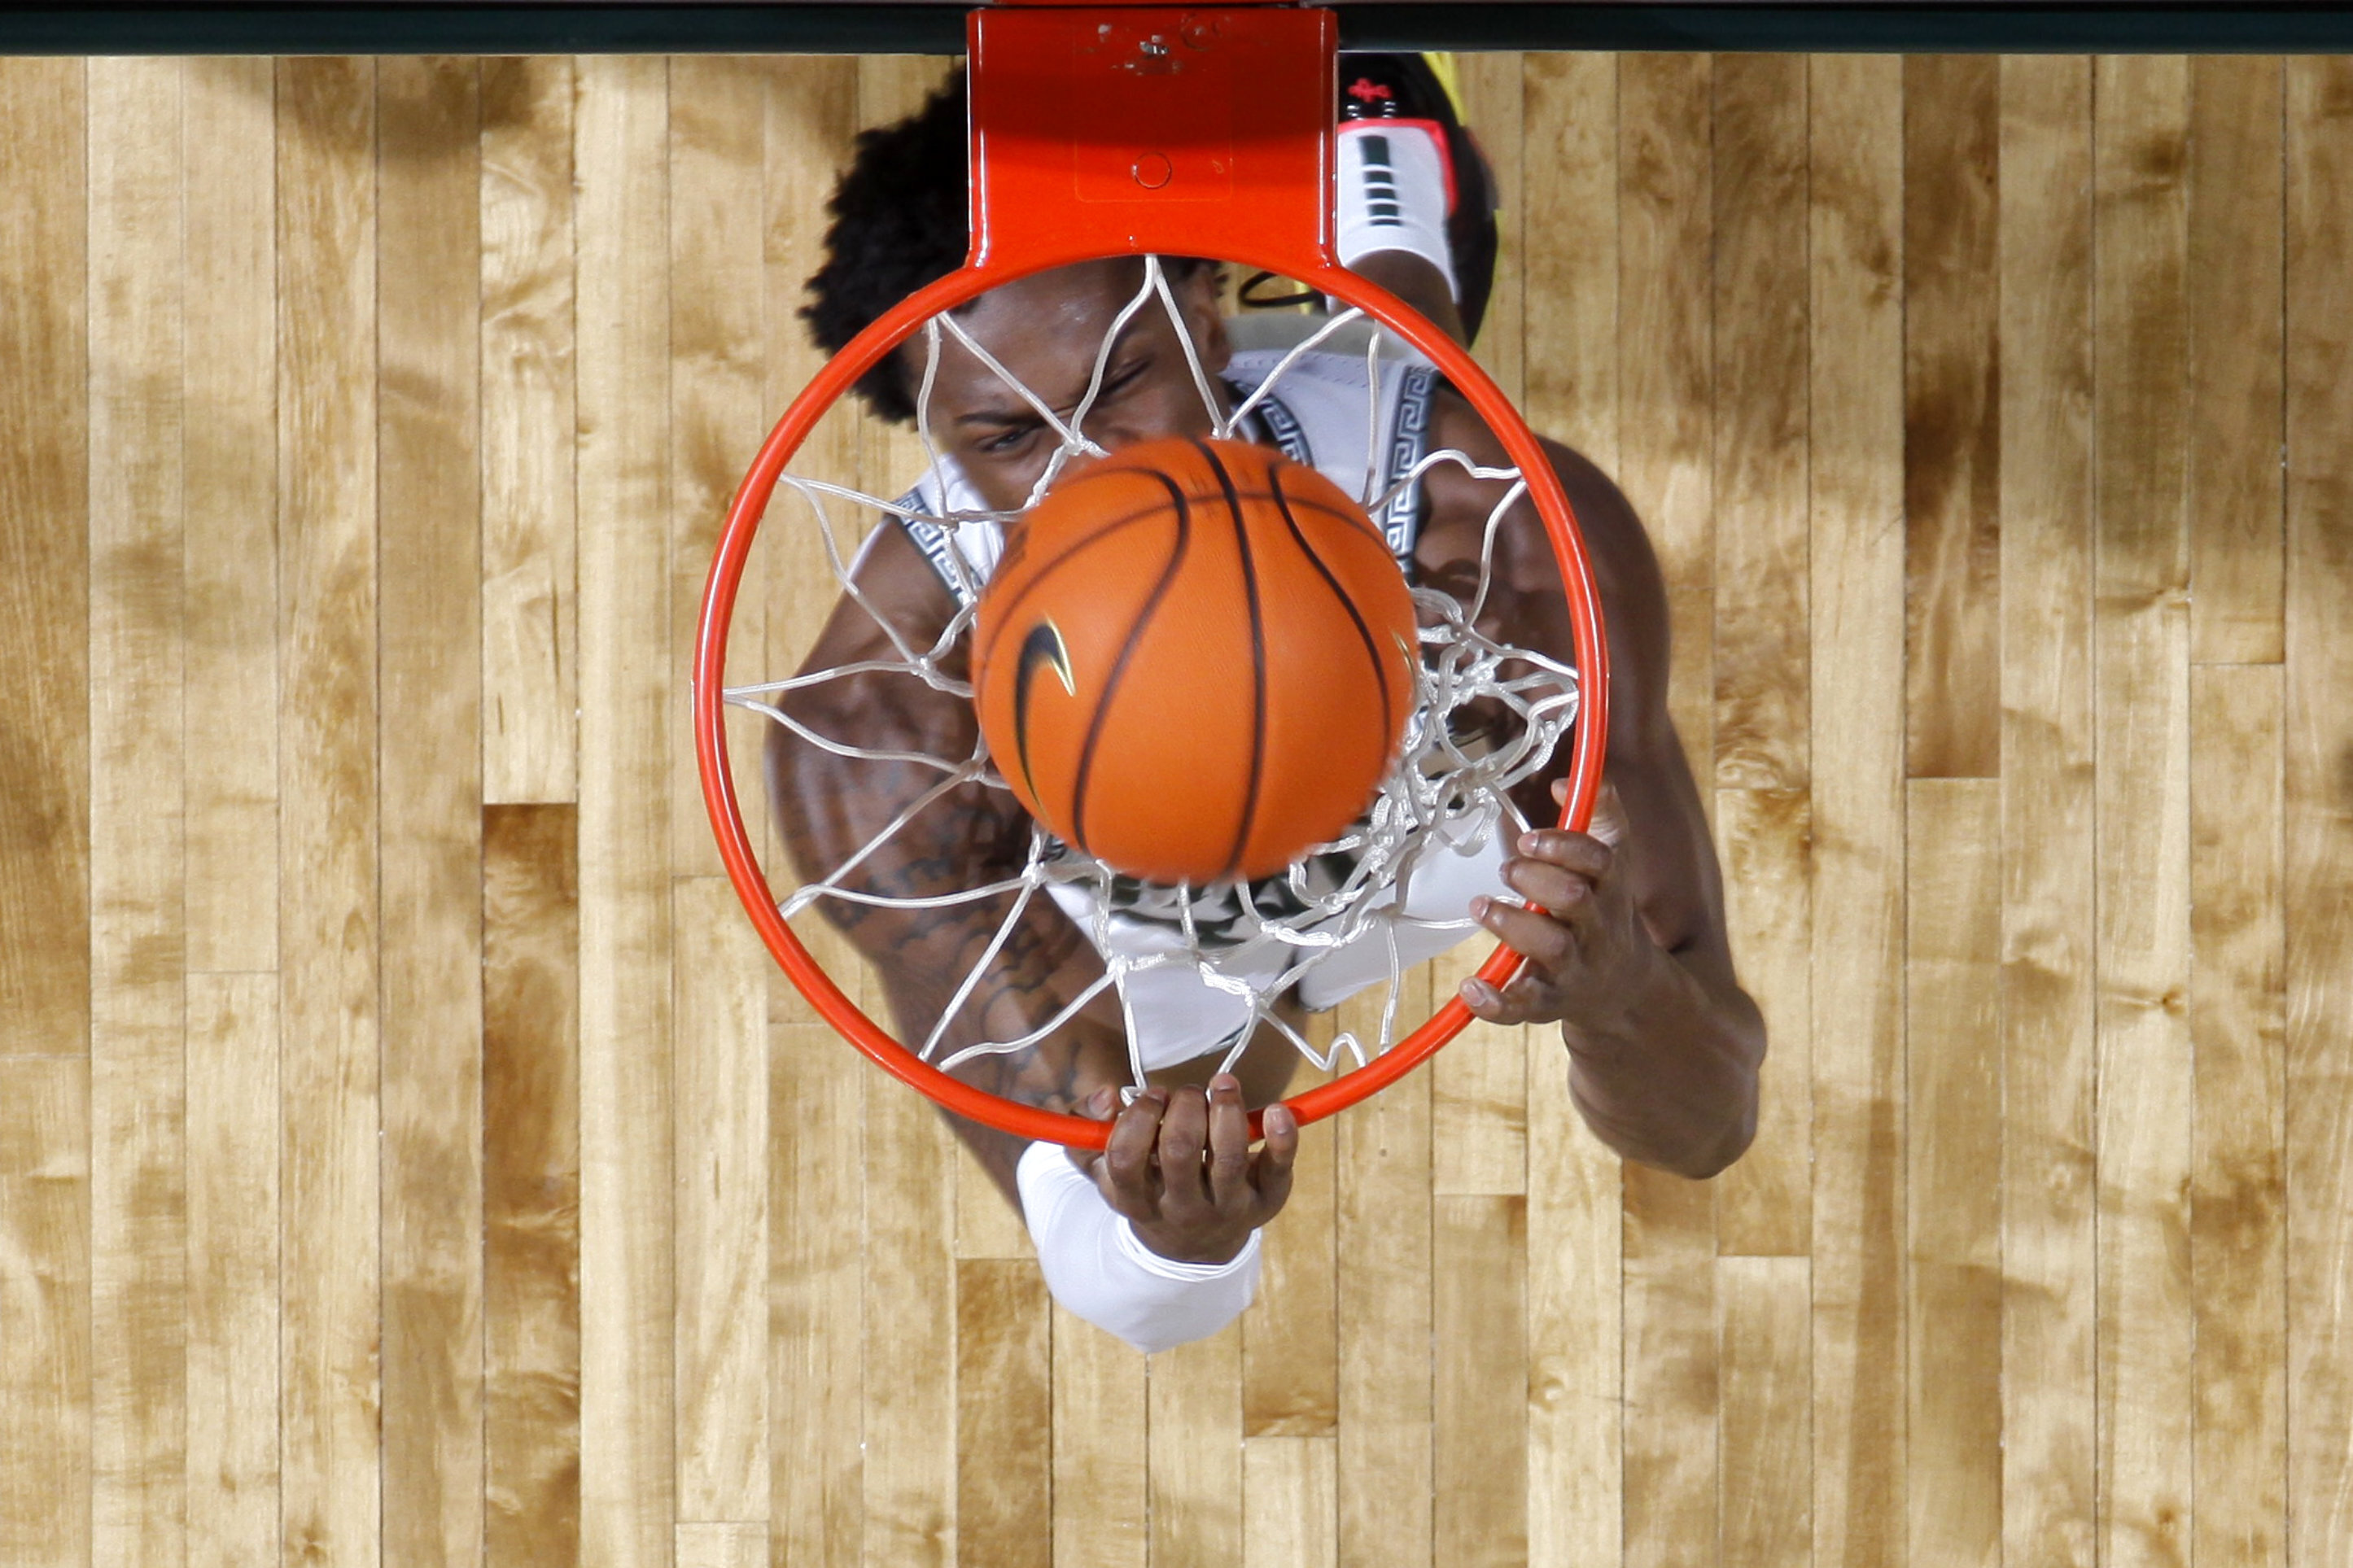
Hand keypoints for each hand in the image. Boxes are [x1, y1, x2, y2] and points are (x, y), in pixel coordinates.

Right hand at [1069, 1074, 1298, 1264]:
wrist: (1195, 1246)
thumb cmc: (1147, 1186)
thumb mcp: (1105, 1168)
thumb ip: (1085, 1128)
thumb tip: (1107, 1094)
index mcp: (1136, 1201)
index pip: (1126, 1162)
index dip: (1137, 1120)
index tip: (1152, 1096)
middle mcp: (1182, 1210)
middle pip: (1180, 1152)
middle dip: (1184, 1106)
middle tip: (1187, 1093)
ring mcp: (1227, 1208)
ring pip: (1228, 1157)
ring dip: (1226, 1110)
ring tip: (1222, 1084)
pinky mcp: (1266, 1200)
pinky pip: (1277, 1168)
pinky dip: (1281, 1137)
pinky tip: (1277, 1110)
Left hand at [1457, 779, 1658, 1038]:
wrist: (1623, 987)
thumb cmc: (1603, 911)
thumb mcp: (1612, 860)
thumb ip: (1598, 814)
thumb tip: (1564, 783)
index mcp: (1611, 889)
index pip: (1600, 862)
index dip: (1565, 847)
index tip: (1530, 838)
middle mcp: (1596, 928)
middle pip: (1575, 901)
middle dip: (1537, 880)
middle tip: (1508, 868)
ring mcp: (1574, 968)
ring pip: (1551, 948)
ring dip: (1512, 925)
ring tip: (1481, 905)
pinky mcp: (1550, 1002)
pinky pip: (1524, 1007)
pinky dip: (1496, 1001)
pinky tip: (1471, 987)